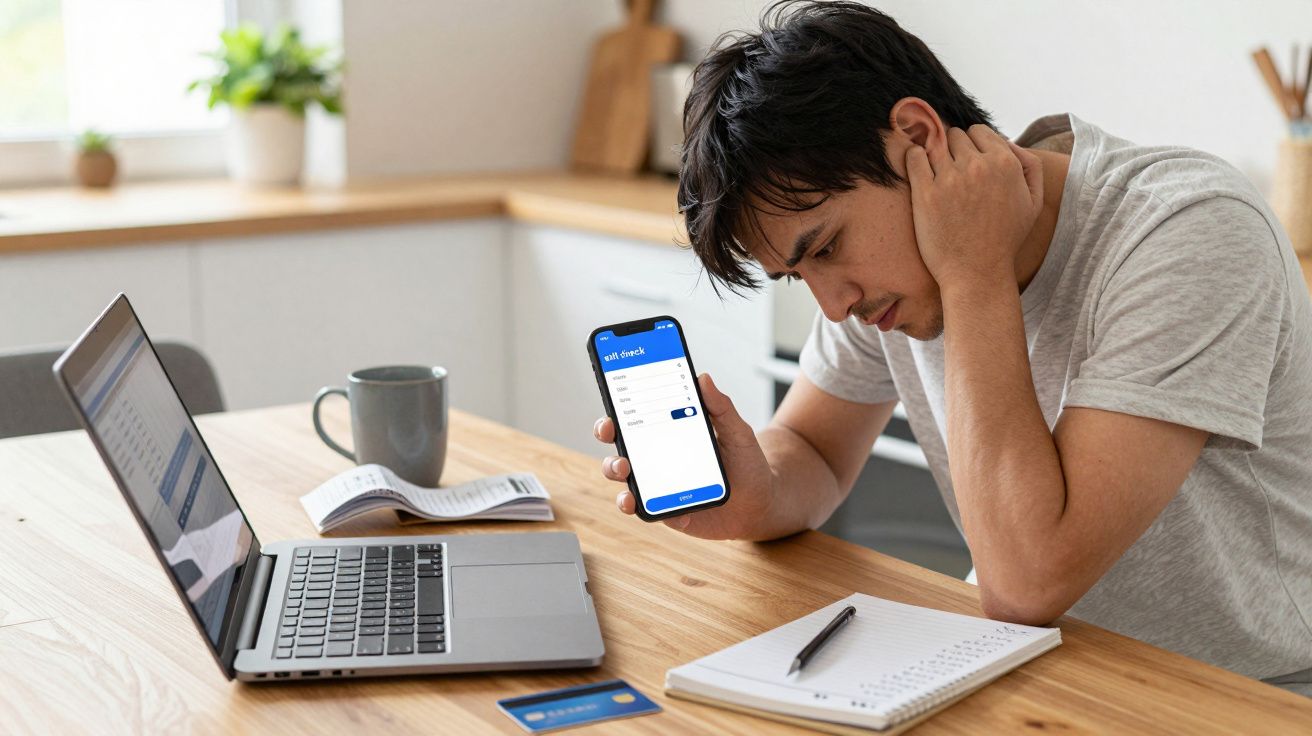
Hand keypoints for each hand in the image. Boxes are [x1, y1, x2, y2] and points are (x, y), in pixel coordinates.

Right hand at [593, 373, 775, 539]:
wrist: (762, 501)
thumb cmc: (745, 463)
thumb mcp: (737, 431)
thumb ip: (721, 407)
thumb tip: (704, 378)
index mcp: (667, 437)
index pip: (632, 424)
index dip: (613, 419)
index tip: (610, 414)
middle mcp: (657, 463)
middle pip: (619, 454)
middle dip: (609, 449)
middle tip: (615, 442)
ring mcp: (661, 489)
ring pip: (626, 486)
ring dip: (619, 483)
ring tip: (627, 479)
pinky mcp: (671, 514)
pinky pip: (654, 514)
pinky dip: (655, 512)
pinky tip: (672, 511)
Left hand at [904, 124, 1043, 293]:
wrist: (977, 273)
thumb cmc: (1005, 239)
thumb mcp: (1034, 202)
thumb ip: (1029, 165)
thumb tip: (1008, 141)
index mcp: (1005, 163)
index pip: (978, 131)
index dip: (972, 145)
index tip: (968, 163)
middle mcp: (978, 166)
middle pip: (955, 136)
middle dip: (953, 150)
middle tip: (953, 174)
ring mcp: (950, 179)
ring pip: (934, 144)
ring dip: (933, 155)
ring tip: (936, 175)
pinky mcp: (925, 193)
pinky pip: (914, 158)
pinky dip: (914, 158)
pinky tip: (918, 170)